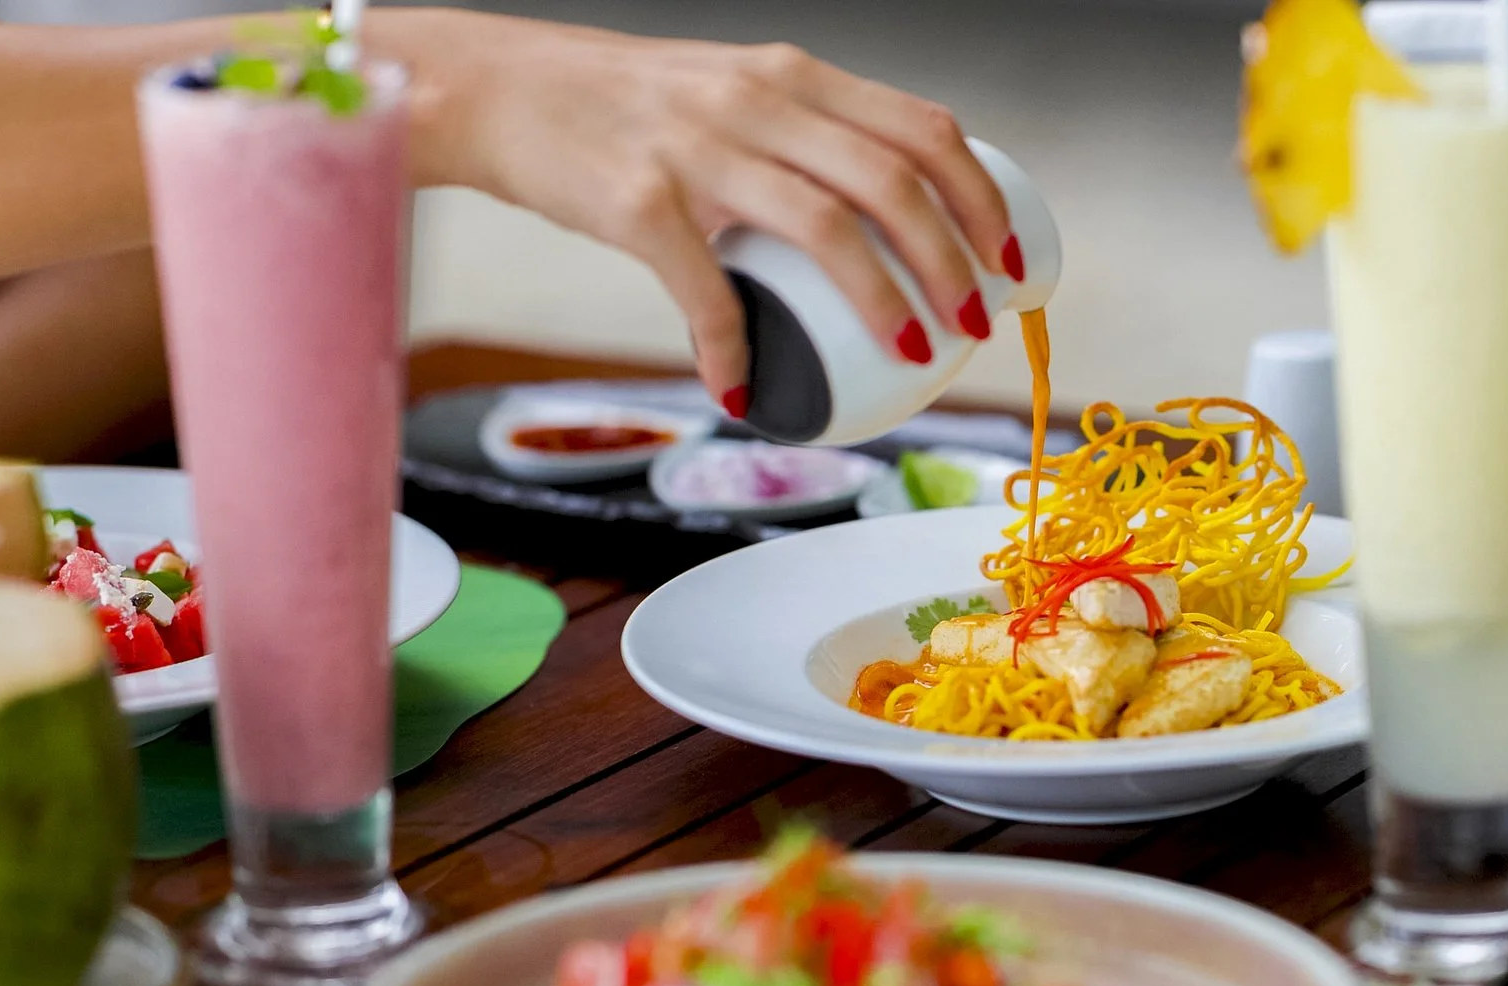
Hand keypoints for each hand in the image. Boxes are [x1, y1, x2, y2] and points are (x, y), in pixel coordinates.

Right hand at [391, 9, 1017, 406]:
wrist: (498, 91)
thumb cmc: (620, 109)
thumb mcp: (726, 93)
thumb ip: (799, 139)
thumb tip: (881, 224)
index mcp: (789, 76)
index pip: (920, 127)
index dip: (981, 197)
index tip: (1009, 257)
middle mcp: (754, 101)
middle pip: (891, 181)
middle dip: (952, 259)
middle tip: (974, 320)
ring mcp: (696, 150)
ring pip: (826, 228)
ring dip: (883, 301)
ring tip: (912, 352)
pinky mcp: (635, 201)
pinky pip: (705, 291)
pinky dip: (733, 348)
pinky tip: (743, 388)